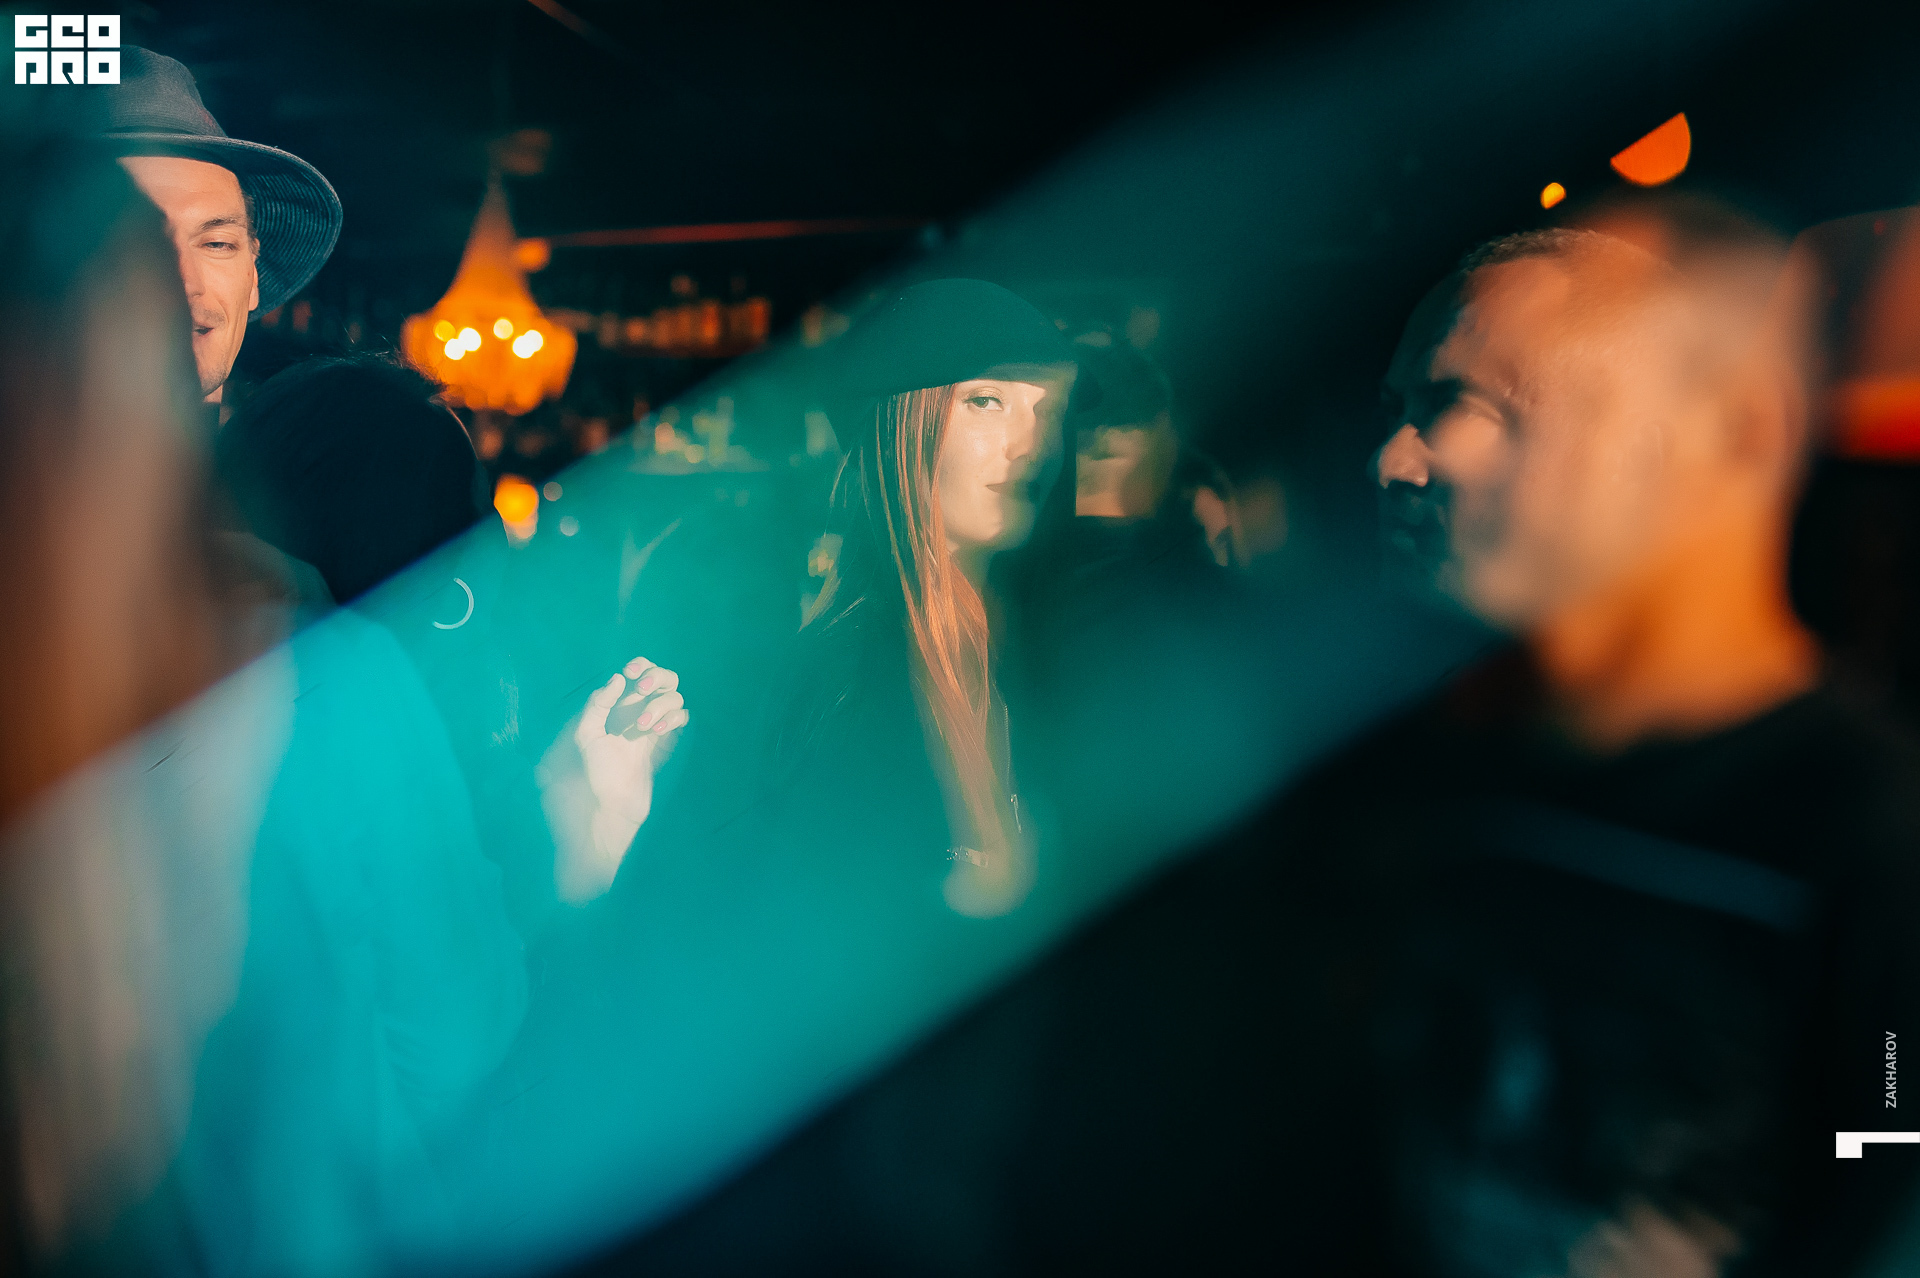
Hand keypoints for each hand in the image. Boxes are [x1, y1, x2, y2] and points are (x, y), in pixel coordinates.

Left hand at [575, 656, 688, 830]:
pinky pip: (681, 718)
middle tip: (641, 690)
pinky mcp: (667, 742)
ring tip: (642, 728)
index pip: (639, 672)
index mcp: (619, 705)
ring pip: (674, 697)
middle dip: (657, 678)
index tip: (632, 673)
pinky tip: (656, 733)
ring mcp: (655, 725)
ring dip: (660, 705)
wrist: (614, 805)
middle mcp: (640, 710)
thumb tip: (619, 678)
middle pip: (664, 678)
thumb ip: (598, 704)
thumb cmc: (597, 771)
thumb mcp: (587, 735)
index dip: (641, 665)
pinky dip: (673, 719)